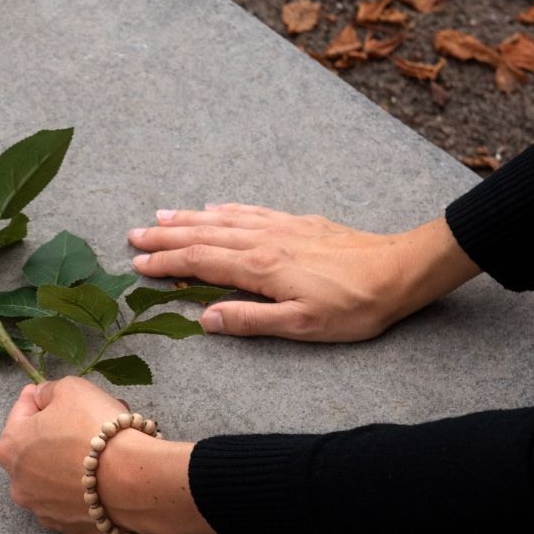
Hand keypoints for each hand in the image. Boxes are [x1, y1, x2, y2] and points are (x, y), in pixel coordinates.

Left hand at [0, 376, 209, 533]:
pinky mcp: (71, 529)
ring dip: (72, 460)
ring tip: (104, 447)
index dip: (41, 398)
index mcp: (10, 448)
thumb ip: (49, 391)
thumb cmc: (96, 429)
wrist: (134, 480)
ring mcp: (44, 511)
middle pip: (38, 448)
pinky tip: (106, 476)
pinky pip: (76, 501)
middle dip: (61, 431)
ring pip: (56, 477)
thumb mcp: (70, 388)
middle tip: (88, 418)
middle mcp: (19, 484)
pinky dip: (86, 489)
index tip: (57, 394)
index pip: (22, 411)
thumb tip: (44, 398)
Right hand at [127, 205, 480, 341]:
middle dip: (165, 236)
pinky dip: (225, 209)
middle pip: (204, 235)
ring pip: (223, 219)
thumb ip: (251, 321)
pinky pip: (251, 211)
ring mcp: (280, 228)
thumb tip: (205, 319)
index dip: (166, 263)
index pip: (200, 262)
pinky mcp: (298, 223)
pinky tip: (213, 208)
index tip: (136, 264)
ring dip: (188, 219)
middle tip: (133, 236)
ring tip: (160, 217)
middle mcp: (264, 241)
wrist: (400, 271)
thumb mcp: (303, 326)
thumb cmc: (354, 306)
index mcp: (260, 268)